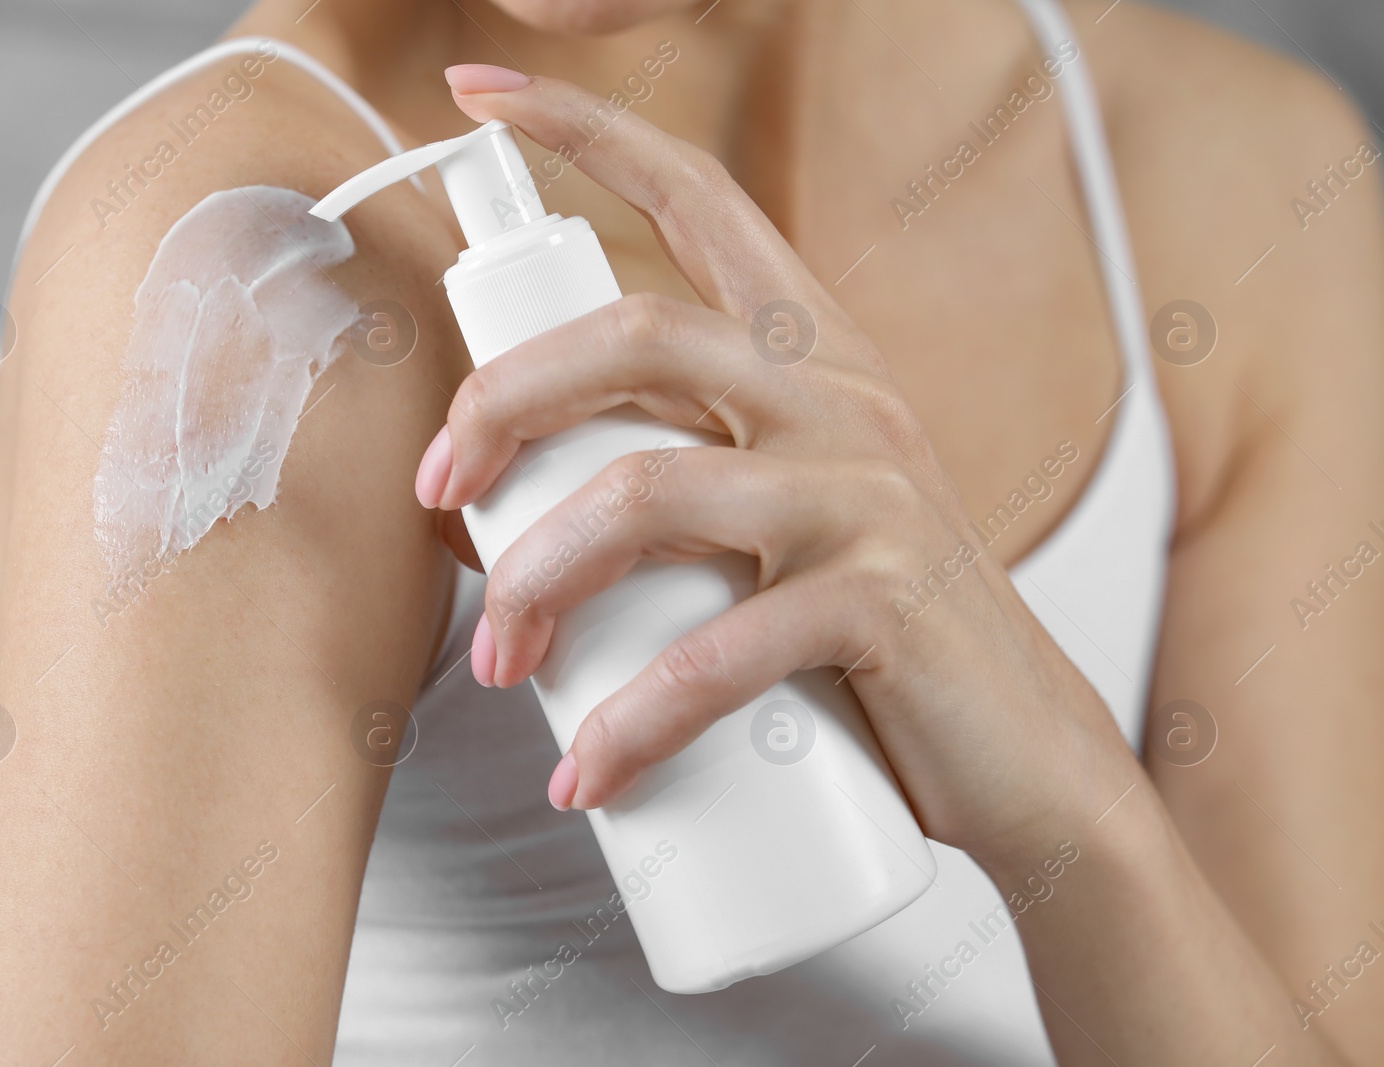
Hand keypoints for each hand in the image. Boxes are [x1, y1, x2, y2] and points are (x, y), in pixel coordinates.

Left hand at [419, 65, 1137, 868]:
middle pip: (631, 335)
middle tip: (443, 492)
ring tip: (505, 663)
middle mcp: (842, 396)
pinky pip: (715, 650)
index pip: (701, 196)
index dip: (588, 130)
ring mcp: (866, 491)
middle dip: (503, 403)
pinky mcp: (882, 601)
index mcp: (812, 355)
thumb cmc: (877, 636)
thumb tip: (514, 495)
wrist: (1025, 753)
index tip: (478, 93)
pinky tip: (591, 771)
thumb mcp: (787, 516)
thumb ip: (690, 467)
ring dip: (540, 581)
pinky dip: (632, 720)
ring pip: (645, 491)